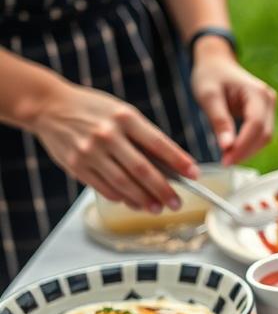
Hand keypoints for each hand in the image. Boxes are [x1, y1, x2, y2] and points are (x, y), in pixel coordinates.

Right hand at [28, 82, 197, 211]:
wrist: (48, 105)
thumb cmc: (93, 110)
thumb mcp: (122, 113)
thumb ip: (143, 136)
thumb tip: (170, 165)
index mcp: (125, 118)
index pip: (159, 144)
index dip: (179, 161)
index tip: (194, 175)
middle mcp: (108, 135)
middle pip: (142, 169)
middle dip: (163, 189)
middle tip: (177, 203)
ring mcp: (90, 151)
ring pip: (123, 183)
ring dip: (143, 199)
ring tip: (158, 208)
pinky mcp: (76, 165)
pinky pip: (103, 187)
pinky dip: (121, 197)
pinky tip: (133, 202)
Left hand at [191, 39, 275, 165]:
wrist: (216, 63)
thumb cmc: (210, 75)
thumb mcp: (208, 96)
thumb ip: (219, 121)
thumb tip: (226, 147)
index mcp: (257, 93)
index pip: (256, 125)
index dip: (243, 146)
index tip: (226, 160)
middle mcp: (269, 100)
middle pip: (264, 134)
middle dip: (245, 151)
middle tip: (225, 162)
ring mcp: (269, 107)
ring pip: (265, 137)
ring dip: (248, 150)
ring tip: (227, 157)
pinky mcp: (265, 113)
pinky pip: (260, 134)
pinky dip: (248, 145)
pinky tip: (233, 150)